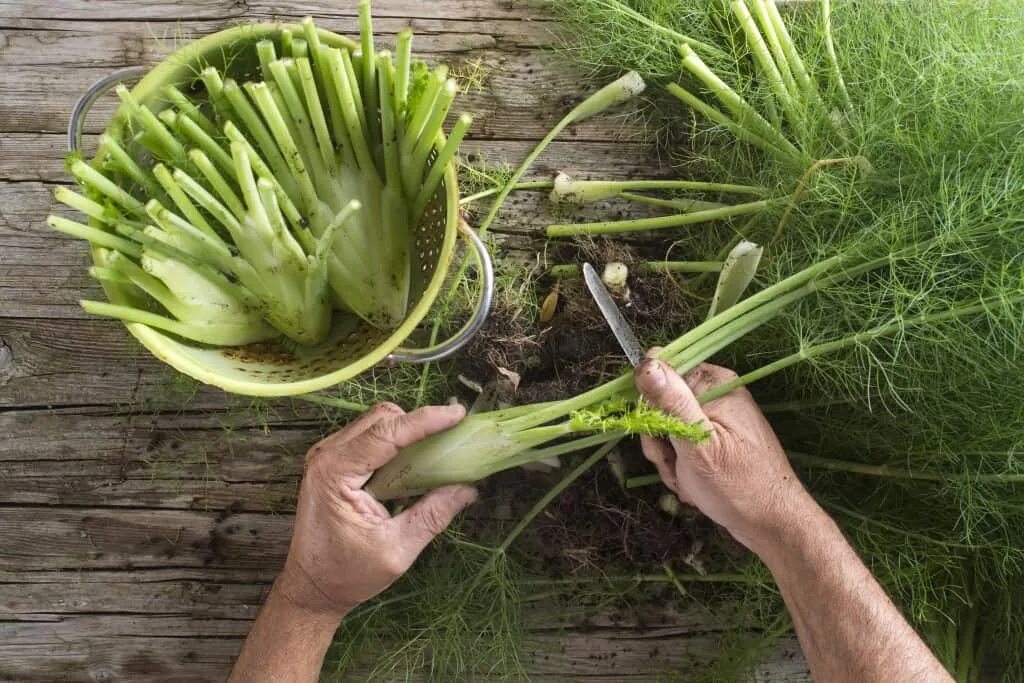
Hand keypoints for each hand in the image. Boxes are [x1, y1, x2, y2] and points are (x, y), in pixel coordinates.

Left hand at [274, 402, 477, 619]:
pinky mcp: (333, 462)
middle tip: (451, 436)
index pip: (386, 434)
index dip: (424, 421)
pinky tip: (412, 462)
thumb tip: (469, 488)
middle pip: (381, 419)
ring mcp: (326, 456)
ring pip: (375, 422)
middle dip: (418, 422)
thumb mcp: (397, 550)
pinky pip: (369, 436)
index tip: (458, 415)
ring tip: (435, 449)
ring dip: (407, 431)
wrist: (312, 587)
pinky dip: (394, 441)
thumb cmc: (347, 574)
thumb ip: (433, 515)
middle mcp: (326, 457)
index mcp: (335, 474)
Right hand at [634, 359, 815, 552]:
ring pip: (666, 430)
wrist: (771, 523)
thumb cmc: (738, 484)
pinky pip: (680, 446)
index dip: (650, 400)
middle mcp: (716, 395)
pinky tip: (692, 484)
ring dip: (668, 458)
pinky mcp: (714, 441)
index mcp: (716, 384)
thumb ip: (671, 402)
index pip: (663, 374)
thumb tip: (646, 362)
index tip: (654, 427)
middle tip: (673, 462)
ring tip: (686, 478)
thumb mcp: (697, 442)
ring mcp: (715, 419)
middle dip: (659, 439)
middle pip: (661, 405)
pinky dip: (679, 467)